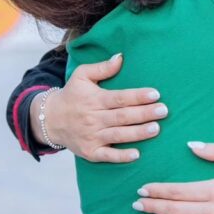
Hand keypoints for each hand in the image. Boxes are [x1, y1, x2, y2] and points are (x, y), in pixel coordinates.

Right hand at [35, 54, 167, 161]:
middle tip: (163, 111)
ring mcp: (91, 136)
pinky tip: (137, 154)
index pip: (119, 98)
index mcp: (94, 99)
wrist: (49, 119)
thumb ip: (102, 68)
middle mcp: (93, 118)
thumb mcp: (81, 76)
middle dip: (144, 114)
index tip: (155, 94)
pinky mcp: (90, 152)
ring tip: (156, 128)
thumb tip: (121, 57)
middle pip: (122, 116)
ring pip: (118, 135)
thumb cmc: (72, 95)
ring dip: (138, 133)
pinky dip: (121, 156)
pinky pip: (107, 156)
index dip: (138, 96)